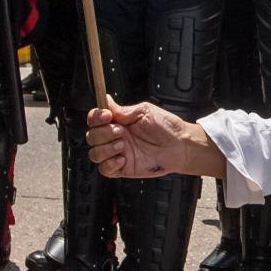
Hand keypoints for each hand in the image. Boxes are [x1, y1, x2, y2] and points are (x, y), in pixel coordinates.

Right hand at [87, 100, 203, 178]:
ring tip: (123, 145)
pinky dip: (110, 164)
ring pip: (94, 153)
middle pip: (91, 136)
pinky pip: (104, 169)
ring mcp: (117, 153)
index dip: (95, 117)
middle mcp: (115, 137)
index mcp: (118, 122)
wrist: (179, 146)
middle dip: (103, 133)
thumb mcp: (144, 112)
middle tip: (120, 132)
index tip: (106, 116)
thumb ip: (122, 110)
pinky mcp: (122, 168)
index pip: (94, 119)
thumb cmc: (166, 128)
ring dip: (106, 149)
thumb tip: (105, 101)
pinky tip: (123, 158)